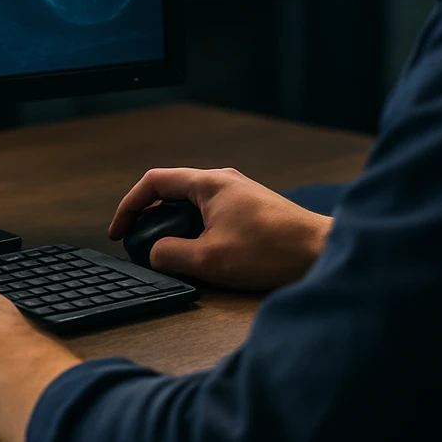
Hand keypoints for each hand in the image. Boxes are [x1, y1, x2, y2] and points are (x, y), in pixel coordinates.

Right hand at [108, 167, 333, 290]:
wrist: (322, 253)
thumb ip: (170, 254)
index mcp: (208, 183)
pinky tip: (201, 254)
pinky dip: (195, 229)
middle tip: (139, 244)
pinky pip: (211, 214)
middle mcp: (223, 181)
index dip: (128, 207)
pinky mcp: (252, 209)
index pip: (153, 183)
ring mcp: (239, 193)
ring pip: (192, 204)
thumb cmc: (270, 252)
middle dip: (149, 217)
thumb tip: (156, 253)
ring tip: (168, 253)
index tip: (119, 233)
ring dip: (174, 226)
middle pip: (171, 191)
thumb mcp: (208, 260)